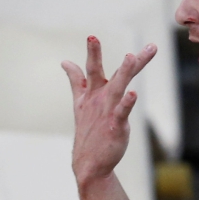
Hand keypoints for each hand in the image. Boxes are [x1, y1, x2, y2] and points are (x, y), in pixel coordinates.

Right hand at [63, 36, 156, 184]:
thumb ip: (76, 81)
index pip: (91, 69)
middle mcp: (98, 100)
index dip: (92, 53)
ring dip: (124, 71)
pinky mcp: (116, 126)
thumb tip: (65, 61)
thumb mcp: (80, 103)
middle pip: (98, 73)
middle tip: (92, 37)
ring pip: (117, 87)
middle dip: (95, 54)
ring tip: (130, 56)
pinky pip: (122, 112)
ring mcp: (106, 112)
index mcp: (90, 94)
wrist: (90, 163)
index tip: (92, 36)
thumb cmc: (89, 131)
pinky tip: (133, 93)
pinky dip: (127, 103)